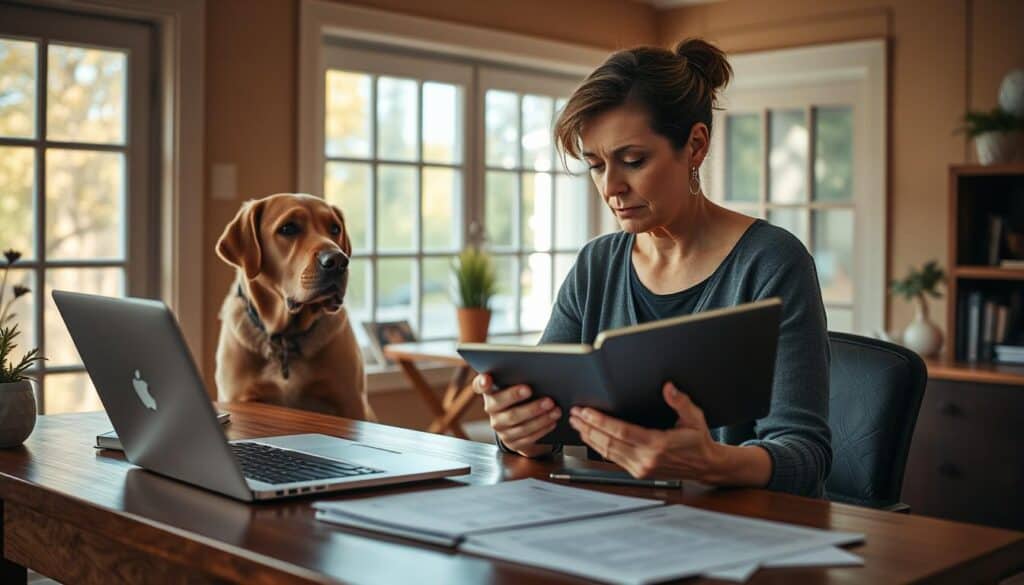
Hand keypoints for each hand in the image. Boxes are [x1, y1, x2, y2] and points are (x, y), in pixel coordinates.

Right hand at [473, 373, 560, 457]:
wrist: (524, 423)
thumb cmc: (523, 398)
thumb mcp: (518, 386)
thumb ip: (519, 378)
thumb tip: (537, 370)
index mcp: (491, 392)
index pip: (479, 386)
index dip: (482, 383)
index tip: (487, 379)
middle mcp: (492, 410)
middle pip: (500, 404)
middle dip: (515, 396)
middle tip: (530, 389)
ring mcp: (501, 428)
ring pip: (517, 422)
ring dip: (537, 415)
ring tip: (553, 407)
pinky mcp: (512, 442)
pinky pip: (527, 437)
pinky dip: (542, 428)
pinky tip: (552, 421)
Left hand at [568, 381, 728, 481]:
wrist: (705, 466)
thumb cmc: (699, 441)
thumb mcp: (695, 417)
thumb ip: (680, 401)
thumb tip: (668, 387)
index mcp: (658, 445)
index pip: (621, 432)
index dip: (600, 421)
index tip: (586, 411)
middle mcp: (646, 459)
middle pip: (608, 442)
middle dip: (588, 427)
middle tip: (574, 413)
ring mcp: (640, 468)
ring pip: (607, 452)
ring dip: (589, 437)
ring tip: (576, 423)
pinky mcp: (638, 472)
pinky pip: (613, 458)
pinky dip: (598, 446)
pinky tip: (591, 436)